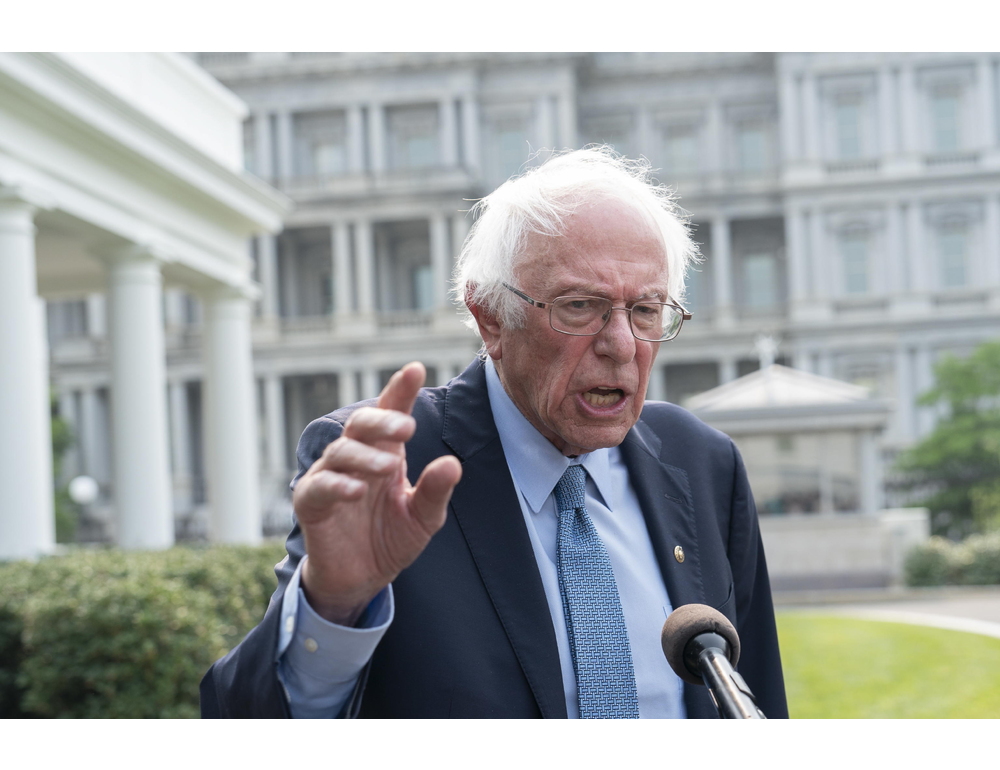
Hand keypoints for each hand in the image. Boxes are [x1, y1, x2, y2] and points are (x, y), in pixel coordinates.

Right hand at [293, 362, 461, 625]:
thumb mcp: (423, 518)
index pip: (391, 413)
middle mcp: (356, 457)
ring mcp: (329, 476)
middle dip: (382, 420)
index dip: (399, 390)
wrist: (360, 580)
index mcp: (385, 452)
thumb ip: (435, 491)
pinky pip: (319, 486)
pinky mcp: (310, 502)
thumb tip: (453, 464)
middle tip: (406, 428)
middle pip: (361, 424)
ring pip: (341, 451)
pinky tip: (356, 490)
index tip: (415, 368)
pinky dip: (337, 485)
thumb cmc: (390, 538)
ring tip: (389, 467)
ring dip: (365, 457)